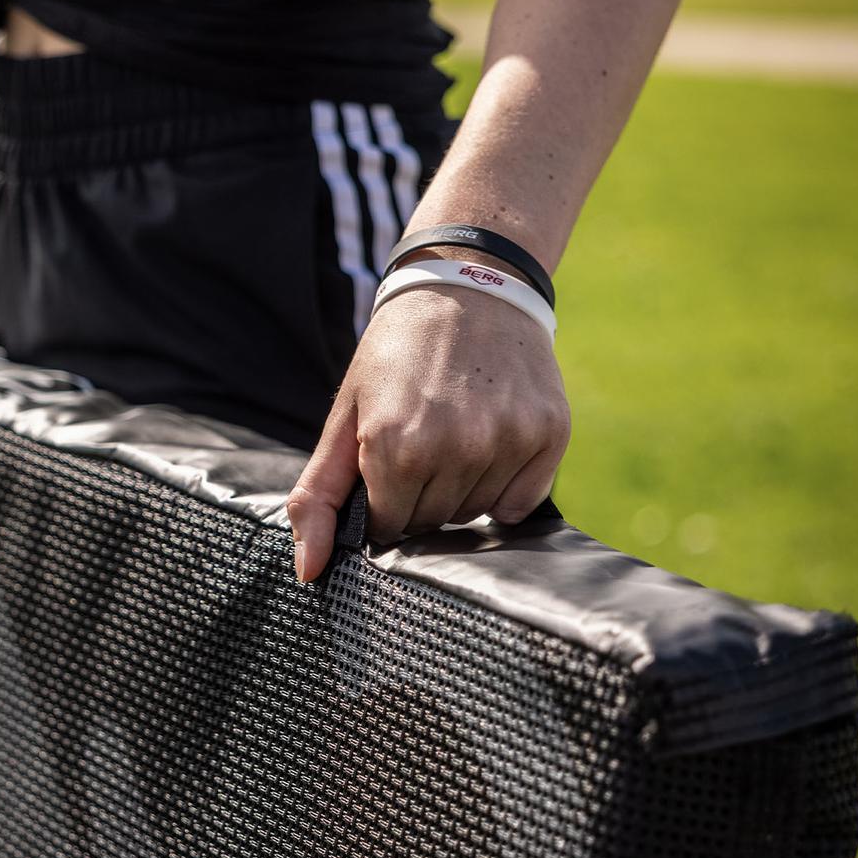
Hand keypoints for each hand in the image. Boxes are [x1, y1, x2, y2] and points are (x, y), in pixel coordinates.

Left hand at [287, 282, 569, 580]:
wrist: (468, 284)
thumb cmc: (395, 355)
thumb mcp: (345, 416)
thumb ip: (317, 496)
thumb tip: (308, 572)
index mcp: (392, 445)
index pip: (386, 526)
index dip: (382, 499)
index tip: (386, 460)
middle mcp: (454, 447)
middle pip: (431, 523)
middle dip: (419, 496)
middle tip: (422, 440)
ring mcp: (507, 441)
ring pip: (474, 515)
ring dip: (460, 490)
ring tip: (454, 433)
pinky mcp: (548, 434)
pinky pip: (520, 504)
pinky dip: (503, 486)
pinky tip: (490, 439)